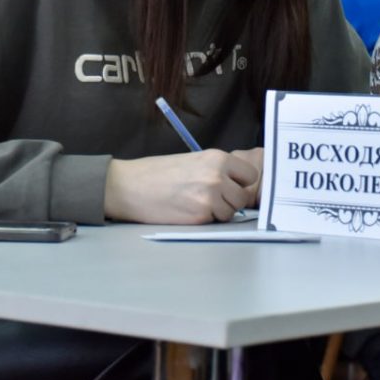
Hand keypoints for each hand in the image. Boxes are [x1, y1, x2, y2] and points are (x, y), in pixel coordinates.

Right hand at [104, 149, 259, 223]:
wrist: (130, 186)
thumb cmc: (158, 172)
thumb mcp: (194, 160)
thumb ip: (217, 170)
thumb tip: (236, 184)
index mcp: (218, 158)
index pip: (250, 175)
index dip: (241, 182)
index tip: (232, 185)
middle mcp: (217, 176)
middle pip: (243, 196)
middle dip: (231, 200)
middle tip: (213, 198)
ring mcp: (210, 197)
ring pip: (231, 212)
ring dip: (219, 211)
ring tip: (197, 203)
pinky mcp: (200, 216)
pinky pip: (215, 221)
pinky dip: (206, 219)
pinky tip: (188, 210)